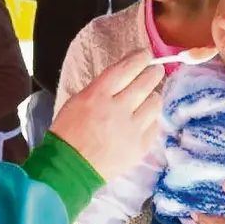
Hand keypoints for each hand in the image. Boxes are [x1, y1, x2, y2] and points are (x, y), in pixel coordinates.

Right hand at [51, 51, 162, 179]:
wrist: (70, 168)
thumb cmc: (68, 133)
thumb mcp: (77, 102)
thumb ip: (101, 89)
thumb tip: (124, 78)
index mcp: (98, 95)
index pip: (126, 69)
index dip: (139, 58)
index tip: (146, 55)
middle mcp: (118, 109)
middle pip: (145, 82)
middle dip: (153, 72)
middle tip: (156, 71)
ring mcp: (132, 129)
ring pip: (155, 102)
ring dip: (152, 97)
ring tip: (147, 99)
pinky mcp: (140, 146)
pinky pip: (154, 125)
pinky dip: (150, 120)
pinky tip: (143, 121)